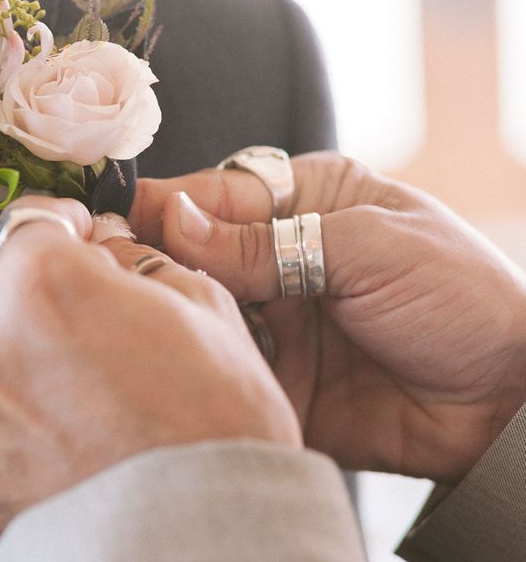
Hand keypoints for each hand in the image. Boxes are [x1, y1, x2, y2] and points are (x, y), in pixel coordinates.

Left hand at [0, 196, 299, 534]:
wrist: (216, 522)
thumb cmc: (220, 419)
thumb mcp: (199, 304)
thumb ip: (135, 258)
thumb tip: (104, 243)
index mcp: (46, 282)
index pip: (23, 218)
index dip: (56, 220)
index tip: (69, 232)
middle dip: (7, 271)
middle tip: (48, 292)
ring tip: (25, 356)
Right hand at [130, 151, 525, 482]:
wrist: (507, 401)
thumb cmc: (458, 296)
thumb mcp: (366, 246)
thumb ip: (267, 239)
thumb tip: (176, 218)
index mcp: (305, 202)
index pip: (215, 194)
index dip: (163, 204)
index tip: (110, 220)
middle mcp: (279, 256)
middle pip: (193, 250)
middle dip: (153, 259)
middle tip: (111, 272)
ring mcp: (273, 317)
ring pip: (197, 305)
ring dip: (167, 310)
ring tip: (129, 315)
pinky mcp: (272, 373)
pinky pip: (218, 361)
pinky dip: (192, 359)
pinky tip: (164, 359)